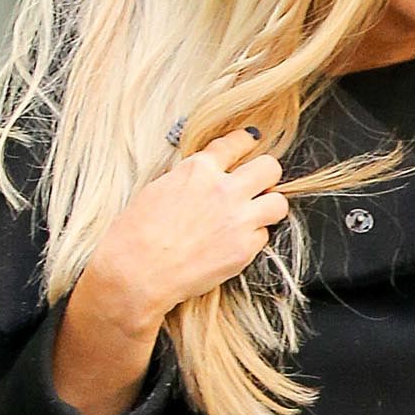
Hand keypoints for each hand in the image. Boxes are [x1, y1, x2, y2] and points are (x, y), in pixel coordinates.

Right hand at [81, 127, 288, 334]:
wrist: (136, 272)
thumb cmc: (136, 234)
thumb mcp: (159, 188)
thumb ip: (190, 178)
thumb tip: (203, 176)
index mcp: (199, 169)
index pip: (237, 143)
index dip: (247, 142)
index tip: (251, 142)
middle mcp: (223, 190)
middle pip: (269, 168)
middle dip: (266, 175)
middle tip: (257, 185)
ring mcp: (237, 220)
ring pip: (278, 203)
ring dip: (268, 207)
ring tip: (254, 215)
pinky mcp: (243, 250)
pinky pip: (263, 237)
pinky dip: (253, 239)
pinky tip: (235, 243)